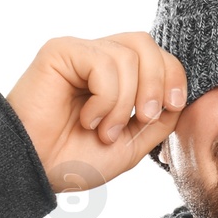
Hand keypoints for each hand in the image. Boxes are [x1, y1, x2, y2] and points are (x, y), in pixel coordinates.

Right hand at [5, 32, 187, 190]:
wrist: (37, 172)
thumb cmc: (75, 161)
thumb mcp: (132, 145)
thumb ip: (160, 120)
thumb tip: (179, 96)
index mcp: (117, 77)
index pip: (158, 56)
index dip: (173, 77)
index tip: (170, 107)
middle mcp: (98, 59)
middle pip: (147, 45)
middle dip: (157, 84)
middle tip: (143, 118)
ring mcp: (79, 53)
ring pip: (128, 56)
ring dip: (125, 103)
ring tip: (105, 130)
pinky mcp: (61, 51)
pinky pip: (104, 63)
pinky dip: (105, 99)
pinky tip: (87, 119)